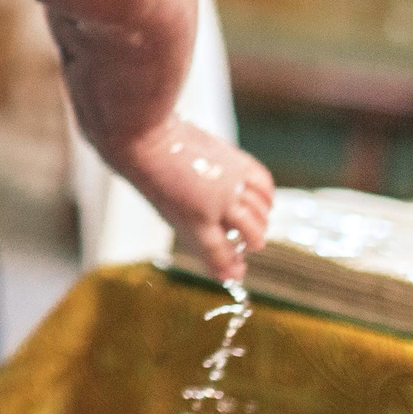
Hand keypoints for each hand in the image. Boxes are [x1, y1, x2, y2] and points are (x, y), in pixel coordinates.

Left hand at [106, 118, 275, 284]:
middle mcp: (216, 205)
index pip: (220, 254)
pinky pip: (264, 184)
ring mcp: (229, 182)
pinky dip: (267, 196)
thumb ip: (195, 233)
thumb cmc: (151, 176)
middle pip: (252, 234)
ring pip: (261, 211)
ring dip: (261, 221)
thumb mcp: (169, 213)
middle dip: (254, 242)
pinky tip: (261, 199)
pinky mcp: (235, 161)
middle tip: (251, 243)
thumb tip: (221, 254)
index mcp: (193, 223)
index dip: (230, 268)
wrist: (145, 138)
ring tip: (255, 221)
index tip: (236, 275)